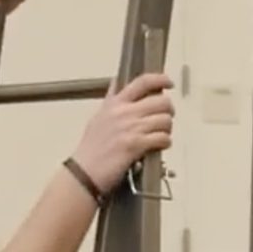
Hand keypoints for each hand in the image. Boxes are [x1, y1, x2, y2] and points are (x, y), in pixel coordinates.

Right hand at [70, 73, 174, 193]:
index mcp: (115, 103)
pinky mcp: (135, 145)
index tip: (169, 83)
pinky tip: (159, 146)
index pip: (142, 82)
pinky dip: (165, 143)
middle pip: (161, 101)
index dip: (160, 79)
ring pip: (165, 120)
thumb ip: (111, 99)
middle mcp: (123, 112)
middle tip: (165, 119)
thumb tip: (117, 82)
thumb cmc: (91, 149)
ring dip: (167, 129)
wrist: (84, 172)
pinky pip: (163, 138)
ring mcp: (130, 128)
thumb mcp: (99, 117)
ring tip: (160, 135)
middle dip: (168, 110)